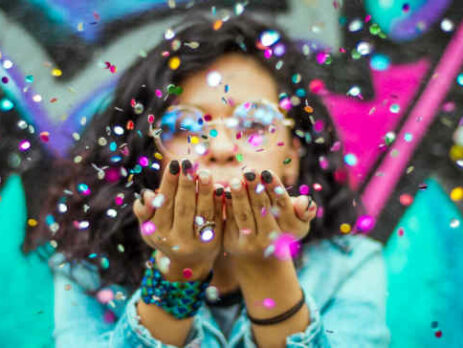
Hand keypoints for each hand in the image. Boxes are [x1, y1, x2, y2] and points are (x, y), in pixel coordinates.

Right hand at [133, 159, 223, 280]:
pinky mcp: (214, 242)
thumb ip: (144, 211)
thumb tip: (147, 195)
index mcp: (158, 232)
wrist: (188, 261)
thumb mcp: (149, 226)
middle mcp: (176, 240)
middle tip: (188, 163)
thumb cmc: (165, 234)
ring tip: (204, 172)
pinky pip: (216, 219)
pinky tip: (220, 187)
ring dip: (204, 191)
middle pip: (183, 207)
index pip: (164, 203)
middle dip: (186, 184)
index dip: (169, 183)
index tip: (174, 164)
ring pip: (201, 213)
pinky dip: (217, 203)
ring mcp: (196, 243)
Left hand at [223, 169, 316, 264]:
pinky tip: (223, 190)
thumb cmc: (280, 223)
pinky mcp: (231, 243)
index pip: (282, 205)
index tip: (266, 172)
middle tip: (249, 171)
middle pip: (262, 209)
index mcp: (291, 229)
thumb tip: (305, 202)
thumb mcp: (297, 218)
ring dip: (239, 196)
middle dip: (255, 189)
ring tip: (235, 180)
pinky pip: (229, 220)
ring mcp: (251, 243)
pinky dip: (226, 205)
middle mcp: (271, 239)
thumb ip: (305, 209)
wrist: (258, 252)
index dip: (274, 188)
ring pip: (244, 215)